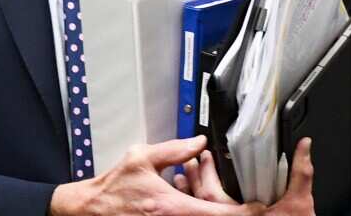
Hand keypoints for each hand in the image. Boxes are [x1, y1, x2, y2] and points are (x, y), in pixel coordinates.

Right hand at [49, 136, 263, 215]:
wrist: (91, 210)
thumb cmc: (113, 188)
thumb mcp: (142, 159)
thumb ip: (174, 150)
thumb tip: (198, 141)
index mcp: (173, 207)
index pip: (218, 213)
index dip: (243, 212)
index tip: (258, 207)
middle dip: (232, 210)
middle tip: (250, 202)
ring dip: (214, 209)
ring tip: (221, 194)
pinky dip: (197, 210)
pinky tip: (192, 195)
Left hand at [173, 139, 314, 215]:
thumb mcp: (300, 202)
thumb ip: (301, 173)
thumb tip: (303, 146)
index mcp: (241, 215)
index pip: (212, 195)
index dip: (206, 173)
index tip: (205, 155)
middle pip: (199, 202)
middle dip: (194, 178)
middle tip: (193, 158)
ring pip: (198, 212)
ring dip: (190, 192)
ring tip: (183, 174)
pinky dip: (195, 206)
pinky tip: (194, 195)